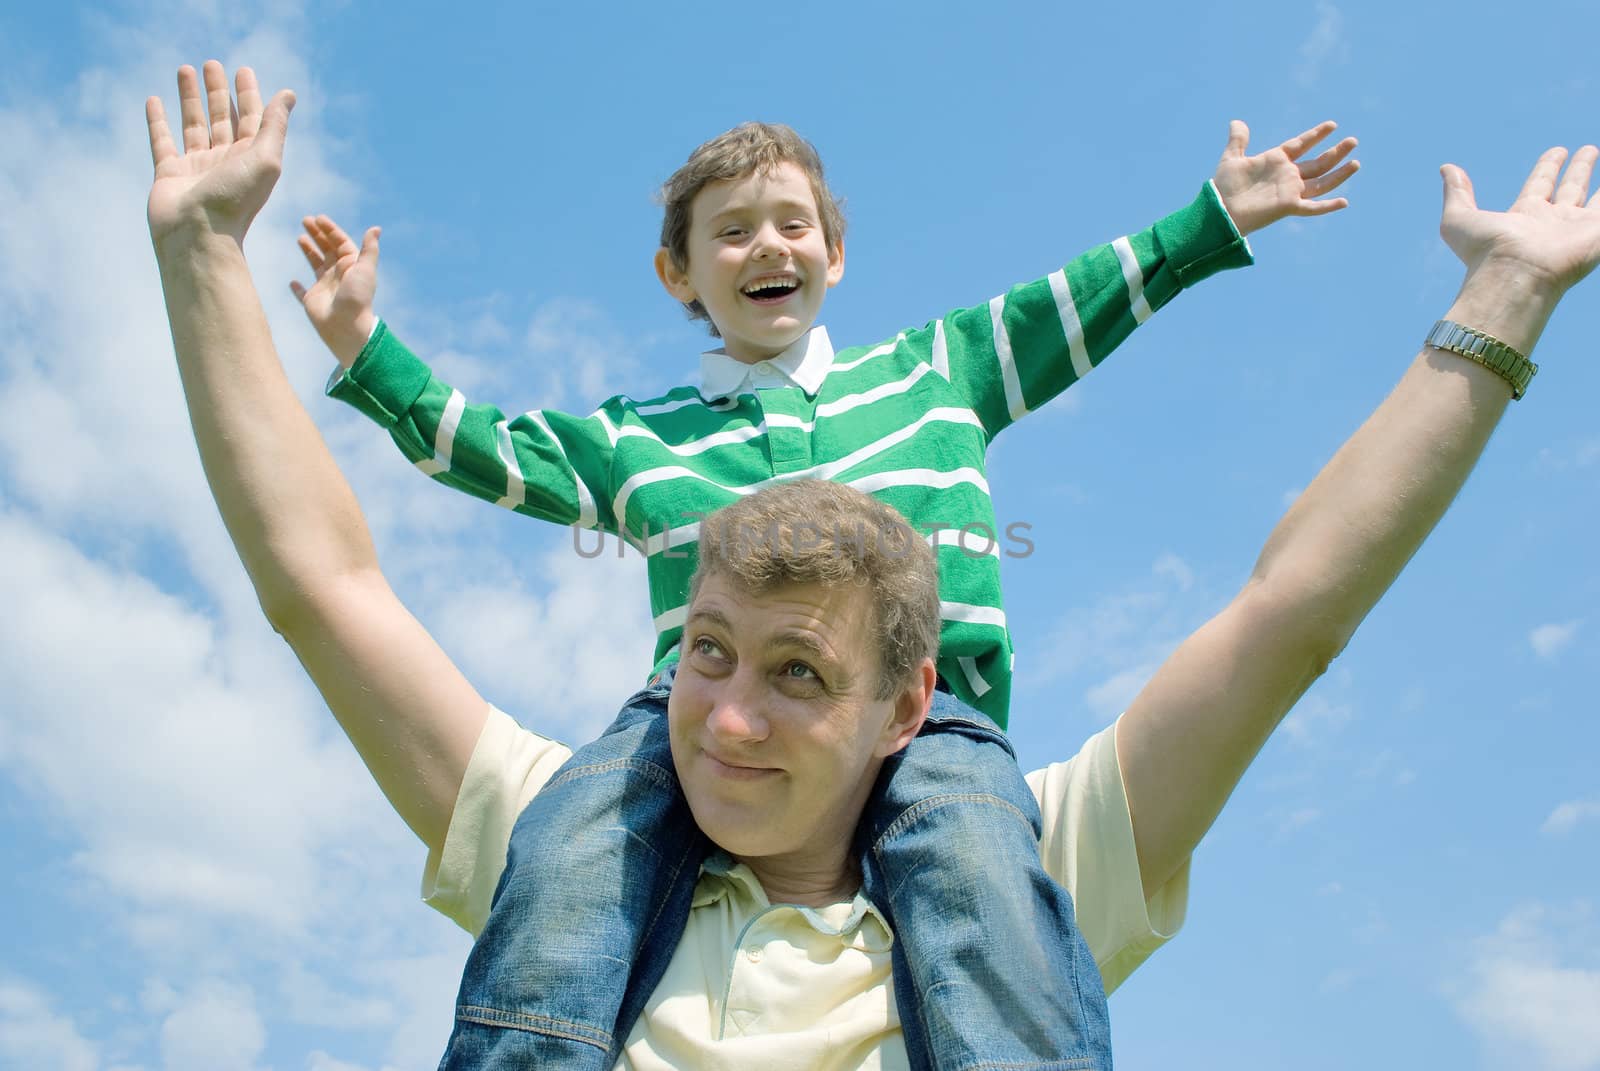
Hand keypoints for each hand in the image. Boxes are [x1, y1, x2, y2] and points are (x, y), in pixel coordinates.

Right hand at [146, 62, 294, 247]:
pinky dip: (157, 120)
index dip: (248, 94)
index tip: (242, 69)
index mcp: (251, 159)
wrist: (198, 235)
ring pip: (193, 124)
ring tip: (184, 68)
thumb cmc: (235, 200)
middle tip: (212, 64)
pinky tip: (154, 99)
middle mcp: (225, 162)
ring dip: (190, 97)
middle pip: (221, 118)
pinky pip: (162, 141)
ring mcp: (196, 168)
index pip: (251, 119)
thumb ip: (274, 125)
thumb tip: (289, 94)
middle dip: (218, 91)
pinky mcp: (168, 174)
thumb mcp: (265, 158)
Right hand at [291, 216, 380, 366]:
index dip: (330, 230)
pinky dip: (297, 288)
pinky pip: (302, 293)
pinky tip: (292, 282)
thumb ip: (369, 249)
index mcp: (350, 266)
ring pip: (315, 265)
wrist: (347, 326)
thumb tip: (376, 228)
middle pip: (327, 250)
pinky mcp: (312, 301)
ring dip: (308, 251)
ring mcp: (324, 288)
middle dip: (317, 235)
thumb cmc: (357, 297)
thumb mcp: (365, 269)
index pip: (340, 243)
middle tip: (305, 220)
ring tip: (300, 237)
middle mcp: (338, 275)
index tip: (318, 218)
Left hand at [1211, 120, 1358, 236]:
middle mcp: (1286, 175)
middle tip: (1353, 140)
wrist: (1219, 210)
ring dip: (1339, 173)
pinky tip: (1344, 202)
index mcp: (1276, 161)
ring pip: (1321, 182)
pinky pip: (1312, 207)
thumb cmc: (1224, 187)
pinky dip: (1327, 206)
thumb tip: (1237, 121)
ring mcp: (1289, 191)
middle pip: (1317, 163)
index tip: (1332, 125)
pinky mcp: (1288, 207)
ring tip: (1356, 162)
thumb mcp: (1232, 158)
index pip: (1301, 144)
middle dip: (1335, 152)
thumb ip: (1238, 140)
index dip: (1316, 135)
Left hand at [1442, 146, 1599, 296]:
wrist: (1515, 276)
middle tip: (1588, 150)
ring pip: (1595, 199)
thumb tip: (1447, 168)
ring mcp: (1576, 229)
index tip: (1557, 151)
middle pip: (1569, 188)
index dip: (1548, 166)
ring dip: (1597, 178)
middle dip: (1578, 169)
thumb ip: (1456, 193)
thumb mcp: (1459, 219)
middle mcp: (1552, 222)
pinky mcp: (1595, 236)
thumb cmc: (1485, 253)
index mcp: (1524, 216)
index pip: (1540, 184)